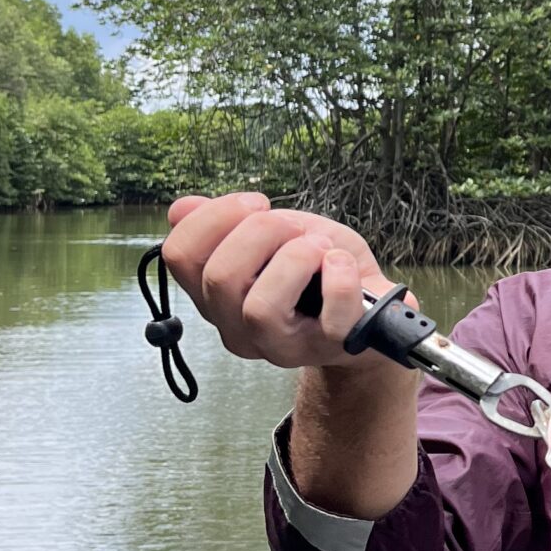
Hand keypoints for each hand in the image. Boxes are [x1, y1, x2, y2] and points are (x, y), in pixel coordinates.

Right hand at [161, 191, 398, 373]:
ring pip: (260, 308)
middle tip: (293, 227)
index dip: (214, 216)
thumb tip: (181, 209)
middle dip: (261, 231)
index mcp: (215, 298)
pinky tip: (340, 263)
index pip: (179, 256)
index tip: (256, 203)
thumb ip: (229, 225)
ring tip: (319, 248)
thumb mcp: (275, 235)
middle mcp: (238, 328)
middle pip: (219, 277)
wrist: (370, 308)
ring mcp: (283, 346)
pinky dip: (339, 276)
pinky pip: (331, 315)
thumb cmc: (317, 269)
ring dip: (296, 258)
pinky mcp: (331, 347)